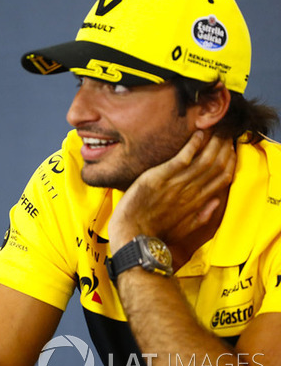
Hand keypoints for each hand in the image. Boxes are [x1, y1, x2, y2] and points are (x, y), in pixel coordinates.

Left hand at [108, 132, 235, 250]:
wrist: (133, 235)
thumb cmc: (155, 233)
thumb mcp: (184, 229)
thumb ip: (203, 216)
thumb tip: (217, 201)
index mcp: (198, 203)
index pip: (223, 178)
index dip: (230, 161)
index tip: (231, 149)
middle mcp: (191, 192)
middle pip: (216, 165)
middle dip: (224, 147)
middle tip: (225, 133)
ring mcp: (176, 184)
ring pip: (204, 159)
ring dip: (212, 142)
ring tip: (215, 129)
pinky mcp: (159, 177)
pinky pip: (182, 158)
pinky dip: (193, 144)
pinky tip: (198, 134)